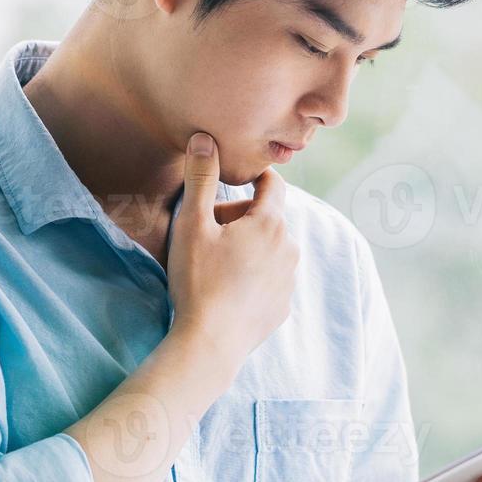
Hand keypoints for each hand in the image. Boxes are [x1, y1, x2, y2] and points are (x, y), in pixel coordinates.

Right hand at [166, 131, 298, 364]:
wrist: (209, 344)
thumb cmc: (197, 281)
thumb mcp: (192, 224)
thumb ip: (201, 178)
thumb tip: (205, 138)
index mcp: (270, 224)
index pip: (274, 183)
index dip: (255, 175)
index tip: (237, 176)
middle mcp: (288, 248)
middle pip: (267, 217)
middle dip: (241, 217)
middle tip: (207, 233)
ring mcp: (288, 280)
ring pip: (270, 248)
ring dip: (248, 246)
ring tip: (215, 263)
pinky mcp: (282, 306)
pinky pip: (269, 278)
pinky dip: (252, 275)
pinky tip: (226, 289)